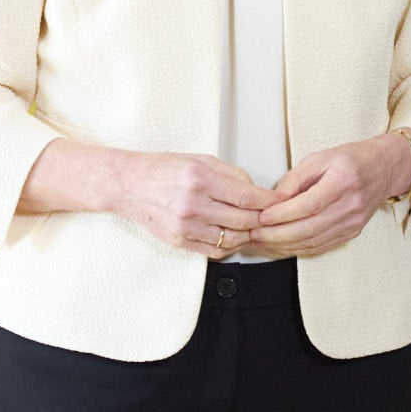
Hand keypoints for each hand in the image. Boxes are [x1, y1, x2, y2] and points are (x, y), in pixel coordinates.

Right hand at [108, 151, 274, 258]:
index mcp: (200, 179)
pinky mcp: (180, 241)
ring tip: (255, 225)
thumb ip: (231, 174)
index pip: (247, 197)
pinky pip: (215, 250)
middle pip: (244, 220)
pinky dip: (230, 245)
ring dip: (249, 233)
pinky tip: (234, 236)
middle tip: (273, 215)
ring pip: (232, 238)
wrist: (129, 185)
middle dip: (264, 218)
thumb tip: (256, 191)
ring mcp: (185, 226)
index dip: (270, 201)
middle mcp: (193, 204)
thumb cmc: (163, 169)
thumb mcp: (200, 160)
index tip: (282, 201)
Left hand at [248, 135, 410, 257]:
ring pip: (314, 241)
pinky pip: (322, 246)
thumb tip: (273, 200)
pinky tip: (283, 246)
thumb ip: (295, 178)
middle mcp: (351, 204)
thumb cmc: (352, 159)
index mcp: (344, 180)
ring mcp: (353, 221)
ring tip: (263, 242)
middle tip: (255, 234)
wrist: (384, 169)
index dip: (282, 214)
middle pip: (310, 228)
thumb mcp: (320, 158)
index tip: (262, 217)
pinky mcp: (352, 232)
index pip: (309, 204)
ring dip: (284, 246)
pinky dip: (299, 249)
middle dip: (277, 235)